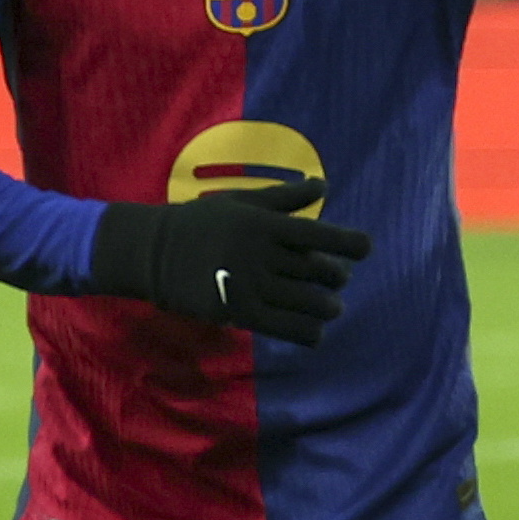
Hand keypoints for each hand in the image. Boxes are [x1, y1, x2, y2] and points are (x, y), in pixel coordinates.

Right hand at [91, 179, 374, 345]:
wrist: (152, 251)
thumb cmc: (200, 223)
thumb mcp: (241, 202)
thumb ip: (284, 198)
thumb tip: (322, 186)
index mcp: (265, 224)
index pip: (320, 234)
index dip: (349, 242)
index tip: (366, 247)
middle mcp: (262, 254)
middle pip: (317, 270)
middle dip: (337, 277)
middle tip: (339, 280)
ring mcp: (250, 284)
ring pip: (307, 302)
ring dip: (328, 307)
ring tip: (332, 308)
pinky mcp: (237, 312)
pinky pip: (285, 327)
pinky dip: (307, 332)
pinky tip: (315, 333)